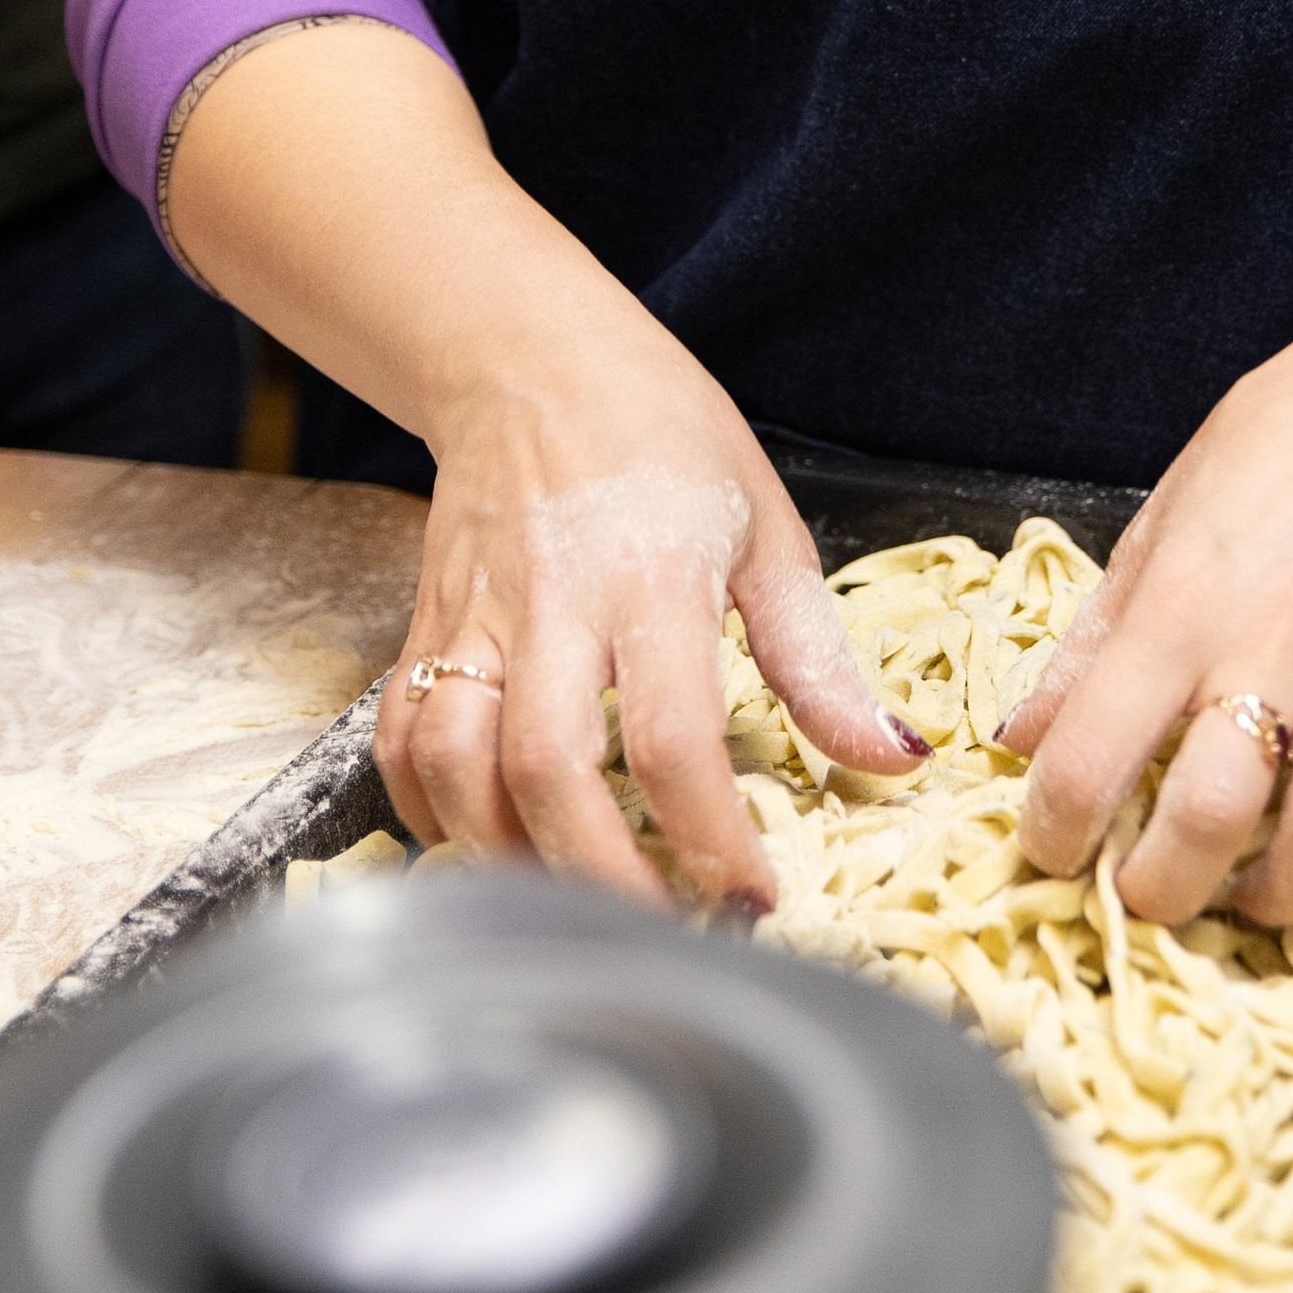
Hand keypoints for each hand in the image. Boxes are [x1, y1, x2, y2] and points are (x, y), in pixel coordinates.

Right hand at [377, 343, 927, 910]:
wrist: (529, 356)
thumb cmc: (661, 432)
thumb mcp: (765, 526)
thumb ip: (818, 656)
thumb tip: (892, 757)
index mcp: (651, 574)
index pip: (673, 733)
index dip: (709, 835)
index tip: (749, 900)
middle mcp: (551, 601)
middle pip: (546, 769)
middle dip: (597, 876)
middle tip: (657, 936)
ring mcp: (473, 615)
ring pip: (455, 763)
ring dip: (504, 855)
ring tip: (570, 906)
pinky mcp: (423, 625)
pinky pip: (400, 739)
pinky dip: (426, 810)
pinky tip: (484, 844)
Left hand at [1004, 276, 1292, 928]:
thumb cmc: (1284, 439)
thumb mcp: (1164, 517)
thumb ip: (1095, 637)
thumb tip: (1024, 734)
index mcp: (1183, 602)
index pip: (1094, 752)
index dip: (1057, 830)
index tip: (1055, 851)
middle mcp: (1272, 644)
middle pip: (1207, 818)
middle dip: (1161, 891)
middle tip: (1148, 895)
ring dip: (1275, 898)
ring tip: (1247, 896)